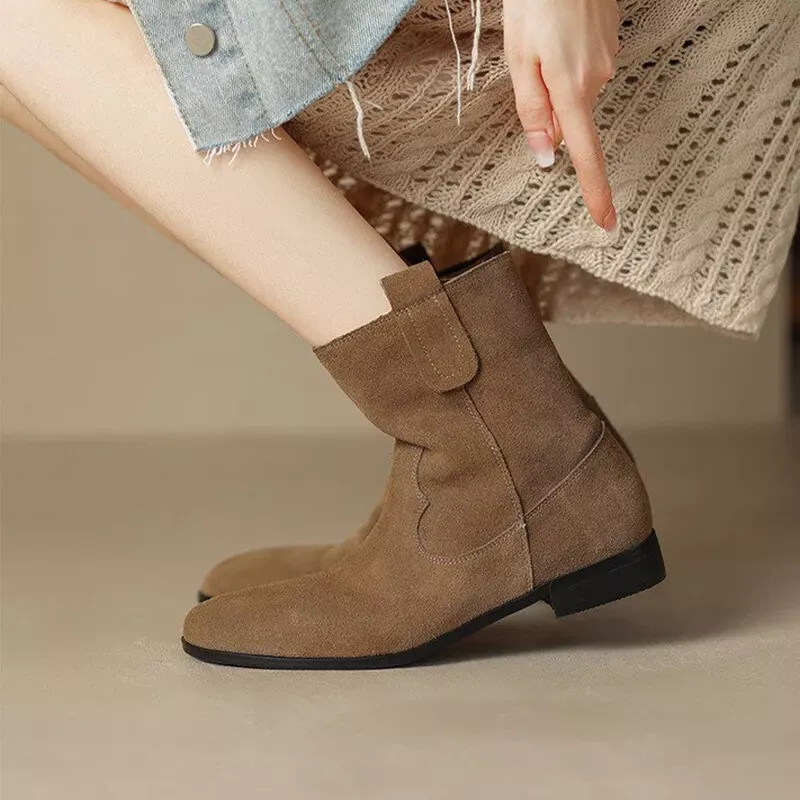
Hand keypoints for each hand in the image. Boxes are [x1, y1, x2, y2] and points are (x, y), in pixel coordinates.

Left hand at [504, 0, 619, 230]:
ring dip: (558, 83)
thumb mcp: (519, 59)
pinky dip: (569, 62)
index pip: (586, 155)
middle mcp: (597, 79)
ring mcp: (608, 59)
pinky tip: (561, 33)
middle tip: (530, 71)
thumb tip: (544, 156)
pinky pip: (586, 69)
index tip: (608, 223)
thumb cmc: (536, 1)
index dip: (596, 192)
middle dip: (550, 114)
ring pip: (577, 94)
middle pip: (570, 121)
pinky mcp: (612, 41)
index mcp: (571, 90)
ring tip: (544, 41)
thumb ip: (532, 111)